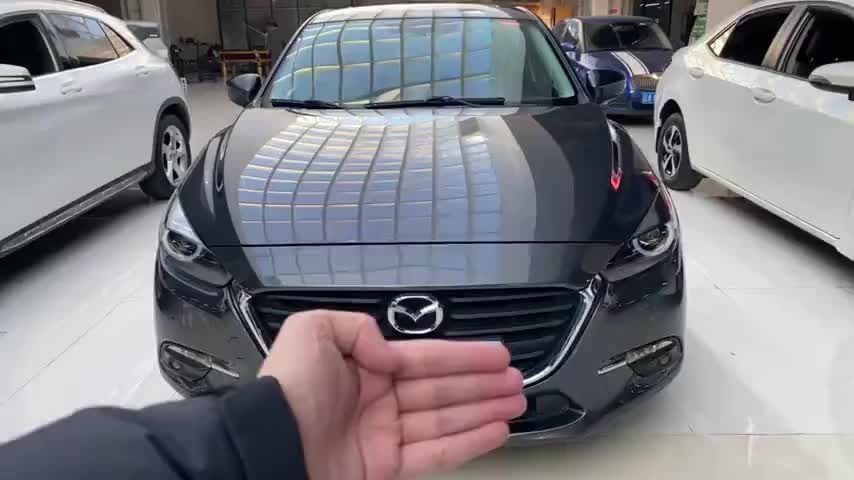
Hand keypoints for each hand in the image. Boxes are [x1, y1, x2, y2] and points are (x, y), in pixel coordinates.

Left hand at [258, 310, 525, 479]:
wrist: (268, 447)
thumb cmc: (289, 389)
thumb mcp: (312, 330)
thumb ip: (358, 327)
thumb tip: (390, 352)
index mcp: (364, 366)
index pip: (425, 359)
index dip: (464, 356)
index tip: (498, 354)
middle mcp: (378, 399)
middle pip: (441, 388)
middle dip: (482, 383)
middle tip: (517, 380)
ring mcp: (384, 435)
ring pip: (445, 419)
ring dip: (483, 409)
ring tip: (517, 401)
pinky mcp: (385, 468)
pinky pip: (435, 453)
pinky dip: (468, 443)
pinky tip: (496, 431)